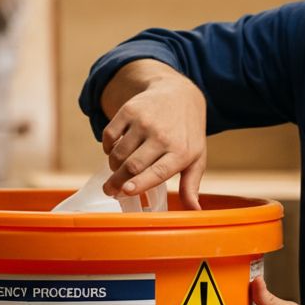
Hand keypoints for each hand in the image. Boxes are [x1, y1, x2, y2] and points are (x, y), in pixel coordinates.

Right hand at [101, 60, 207, 208]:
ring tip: (117, 170)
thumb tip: (194, 210)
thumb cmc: (187, 133)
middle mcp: (163, 136)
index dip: (140, 183)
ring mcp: (145, 121)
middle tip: (110, 191)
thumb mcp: (196, 157)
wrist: (180, 94)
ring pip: (119, 152)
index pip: (158, 172)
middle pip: (133, 165)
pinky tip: (115, 150)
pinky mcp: (130, 110)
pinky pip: (109, 135)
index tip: (126, 191)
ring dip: (113, 166)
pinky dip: (107, 147)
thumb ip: (191, 185)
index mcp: (181, 152)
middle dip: (117, 182)